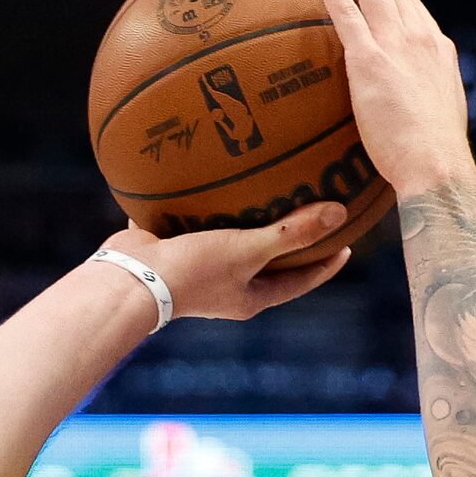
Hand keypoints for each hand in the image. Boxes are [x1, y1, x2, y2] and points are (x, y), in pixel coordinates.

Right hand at [106, 204, 354, 322]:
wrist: (128, 279)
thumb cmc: (191, 271)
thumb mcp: (248, 250)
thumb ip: (291, 232)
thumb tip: (340, 212)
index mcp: (247, 296)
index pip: (298, 282)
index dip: (325, 264)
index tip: (347, 246)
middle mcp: (223, 286)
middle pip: (267, 264)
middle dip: (289, 243)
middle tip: (314, 215)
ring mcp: (195, 269)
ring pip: (229, 242)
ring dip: (245, 222)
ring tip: (264, 192)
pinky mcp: (169, 249)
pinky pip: (193, 223)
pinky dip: (203, 205)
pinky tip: (208, 180)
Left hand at [318, 0, 475, 194]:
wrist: (435, 163)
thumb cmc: (432, 154)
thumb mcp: (436, 114)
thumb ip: (422, 95)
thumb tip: (411, 100)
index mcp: (438, 50)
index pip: (414, 8)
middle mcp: (421, 38)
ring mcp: (396, 45)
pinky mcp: (370, 59)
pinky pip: (347, 13)